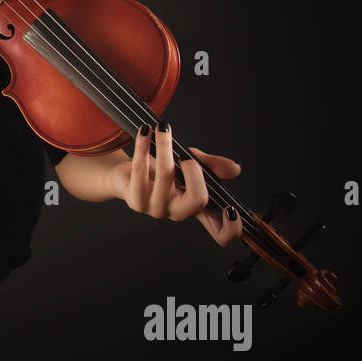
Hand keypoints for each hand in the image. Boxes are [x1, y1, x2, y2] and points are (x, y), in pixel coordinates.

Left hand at [110, 122, 243, 245]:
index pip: (219, 232)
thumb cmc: (162, 170)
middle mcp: (177, 213)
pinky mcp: (135, 201)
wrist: (126, 173)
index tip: (232, 209)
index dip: (231, 228)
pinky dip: (143, 146)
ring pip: (166, 175)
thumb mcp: (191, 164)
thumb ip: (212, 165)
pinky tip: (145, 132)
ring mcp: (156, 209)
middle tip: (185, 156)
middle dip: (195, 170)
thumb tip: (235, 169)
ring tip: (162, 128)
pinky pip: (140, 169)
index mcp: (195, 208)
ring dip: (165, 145)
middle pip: (197, 201)